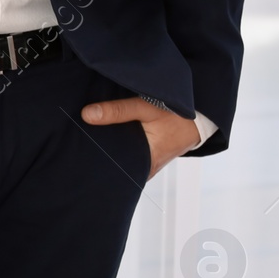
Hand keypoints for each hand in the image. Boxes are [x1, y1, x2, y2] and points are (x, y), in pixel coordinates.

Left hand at [81, 96, 198, 179]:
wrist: (202, 117)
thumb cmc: (177, 115)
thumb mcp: (147, 108)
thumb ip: (118, 111)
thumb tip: (87, 114)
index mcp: (145, 163)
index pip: (113, 169)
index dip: (95, 161)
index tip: (76, 153)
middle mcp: (145, 168)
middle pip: (114, 164)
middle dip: (98, 155)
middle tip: (76, 145)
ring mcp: (147, 163)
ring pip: (120, 159)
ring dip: (108, 149)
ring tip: (85, 141)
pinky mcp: (147, 155)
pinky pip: (127, 154)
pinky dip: (117, 146)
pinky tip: (103, 137)